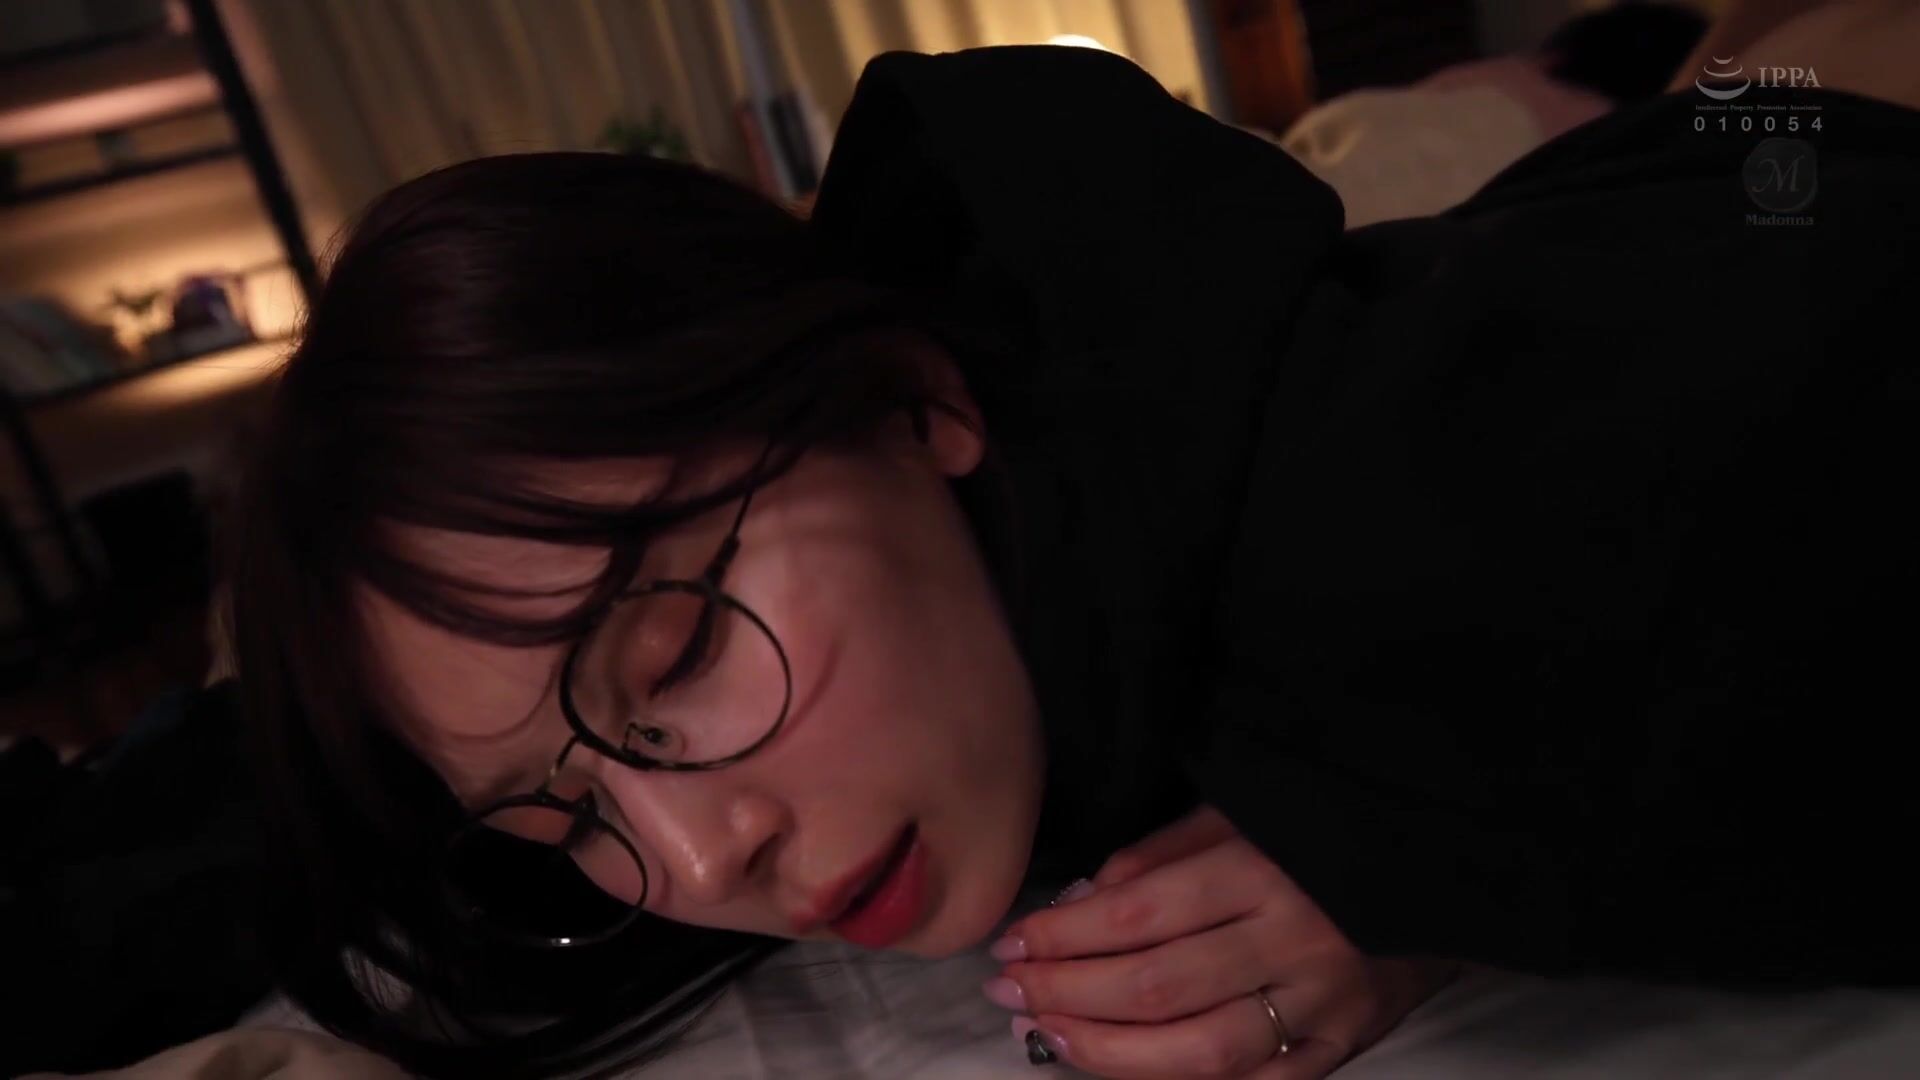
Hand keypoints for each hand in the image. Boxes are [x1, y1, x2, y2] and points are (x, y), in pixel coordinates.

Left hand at [984, 806, 1455, 1077]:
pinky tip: (1123, 1066)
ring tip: (1049, 1033)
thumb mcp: (1238, 816)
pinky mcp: (1340, 1048)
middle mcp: (1294, 942)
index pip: (1138, 913)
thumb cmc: (1319, 835)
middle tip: (1011, 991)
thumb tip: (1077, 903)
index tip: (1012, 941)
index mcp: (1263, 869)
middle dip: (1067, 994)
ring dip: (1106, 1052)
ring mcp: (1320, 1006)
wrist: (1436, 872)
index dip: (1063, 935)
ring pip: (1197, 1054)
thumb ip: (1156, 857)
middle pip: (1155, 989)